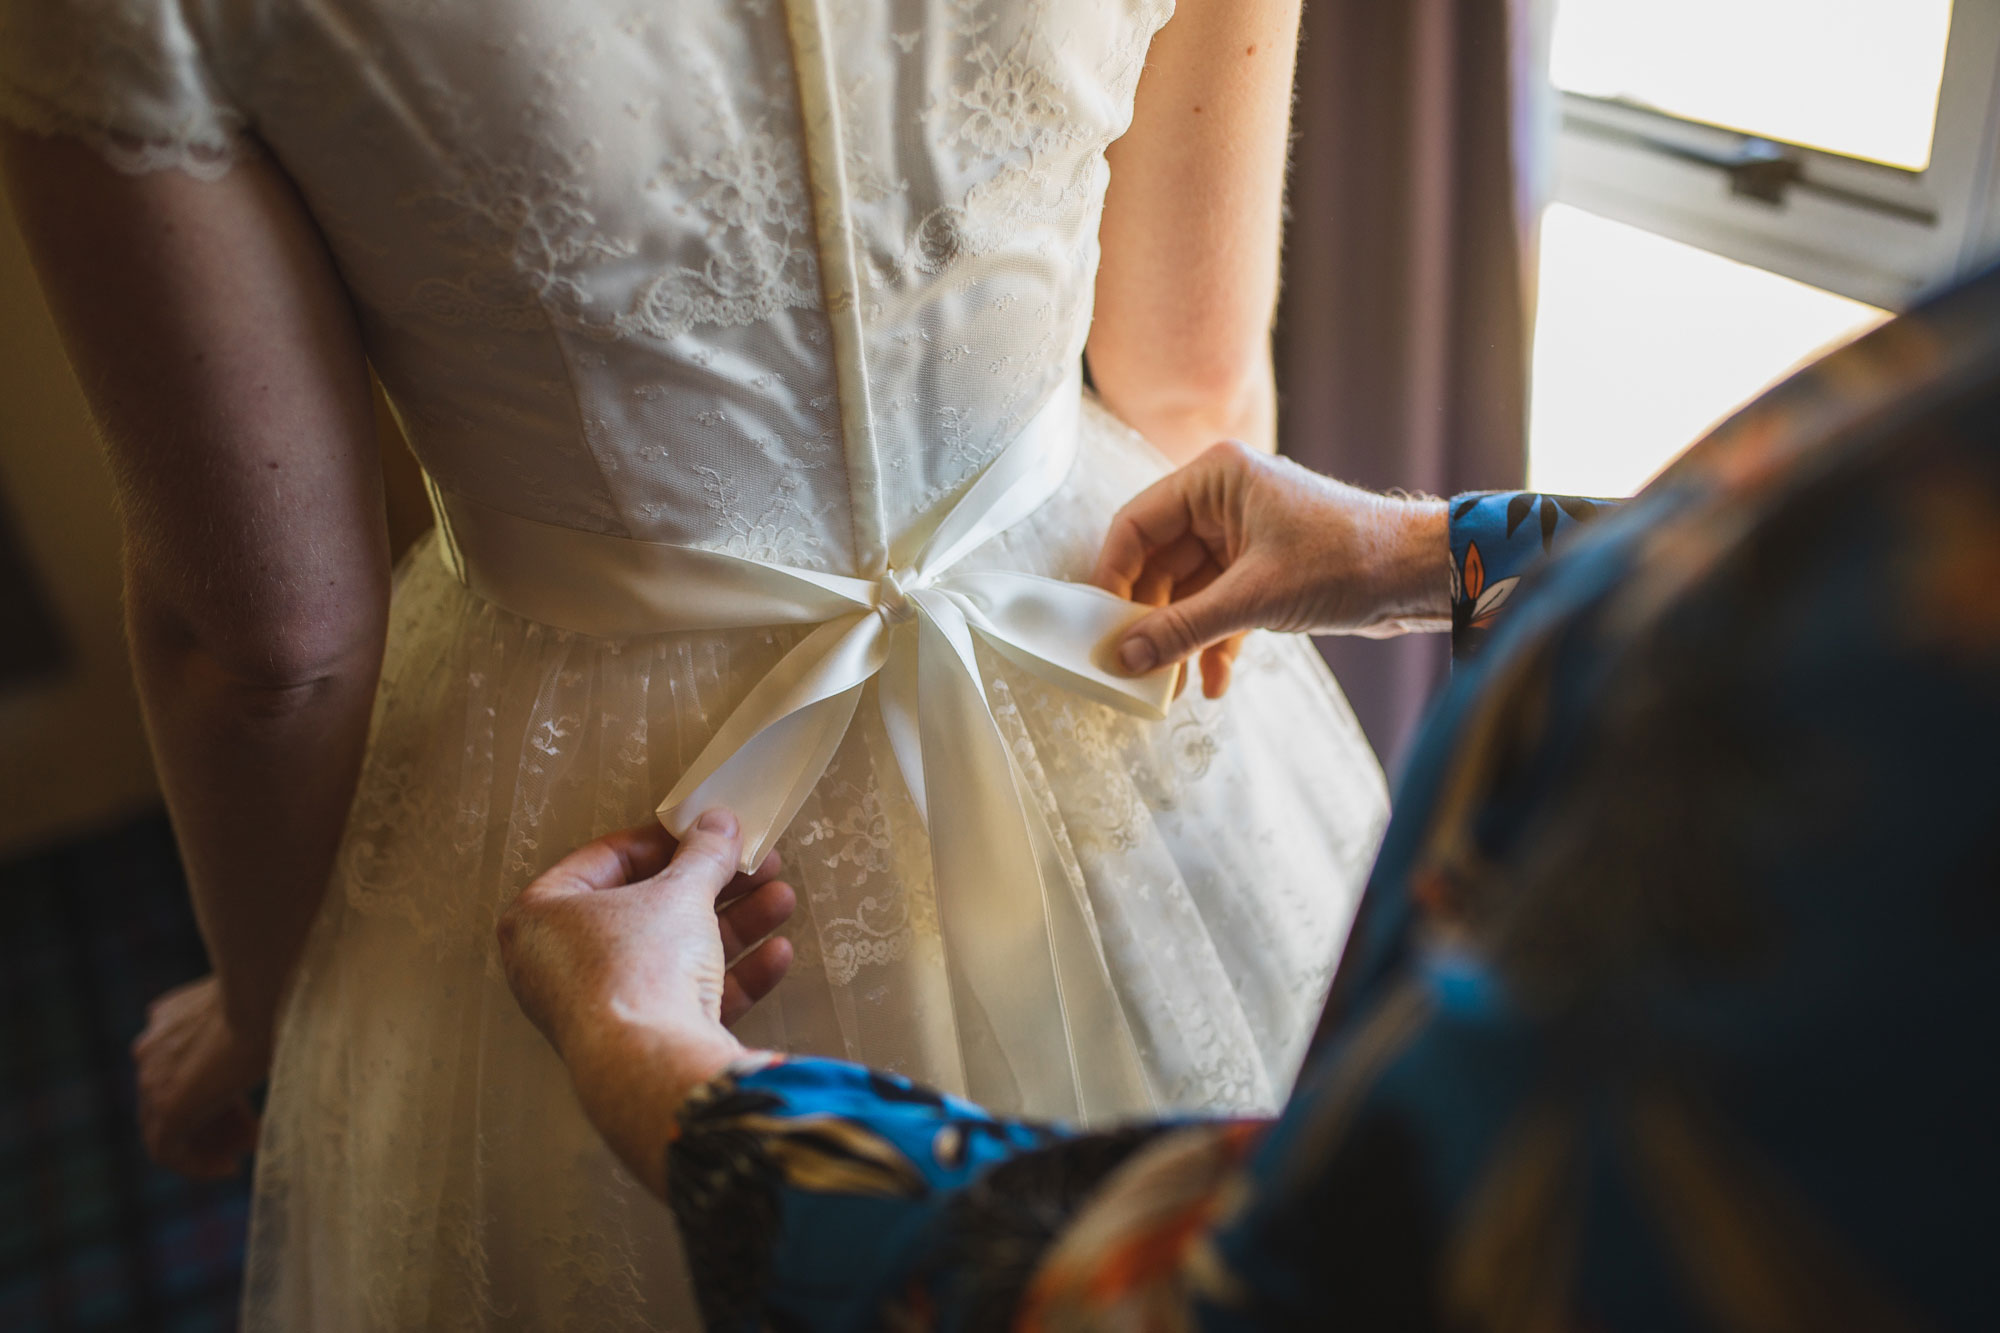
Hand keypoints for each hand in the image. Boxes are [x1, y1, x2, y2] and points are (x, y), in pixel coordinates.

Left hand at [132, 975, 267, 1178]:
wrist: (260, 994)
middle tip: (247, 1135)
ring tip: (239, 1157)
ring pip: (169, 1127)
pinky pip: (167, 1152)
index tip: (245, 1109)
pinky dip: (195, 1164)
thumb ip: (244, 1023)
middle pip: (176, 1098)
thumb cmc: (272, 992)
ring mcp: (151, 1079)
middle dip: (213, 1120)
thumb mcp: (251, 1008)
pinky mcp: (167, 1107)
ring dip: (206, 1144)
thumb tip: (282, 1026)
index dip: (215, 1092)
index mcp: (166, 1020)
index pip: (183, 1069)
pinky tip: (227, 1169)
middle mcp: (150, 1049)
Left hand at [497, 811, 795, 1194]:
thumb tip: (719, 823)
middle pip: (649, 909)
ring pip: (673, 954)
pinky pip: (682, 997)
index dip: (667, 840)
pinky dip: (729, 975)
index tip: (709, 833)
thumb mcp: (679, 894)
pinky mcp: (637, 1044)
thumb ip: (703, 854)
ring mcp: (598, 1009)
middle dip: (713, 886)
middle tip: (756, 865)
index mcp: (542, 916)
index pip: (607, 860)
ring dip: (733, 925)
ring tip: (780, 900)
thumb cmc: (637, 968)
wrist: (649, 1068)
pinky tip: (777, 955)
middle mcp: (559, 964)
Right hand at [1093, 441, 1450, 695]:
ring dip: (1182, 638)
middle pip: (1158, 562)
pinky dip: (1214, 641)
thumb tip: (1123, 658)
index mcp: (1216, 478)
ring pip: (1188, 590)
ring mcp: (1244, 535)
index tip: (1098, 627)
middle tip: (1132, 666)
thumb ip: (1183, 628)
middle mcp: (1224, 500)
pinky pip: (1219, 605)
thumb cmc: (1349, 560)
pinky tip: (1212, 682)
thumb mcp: (1255, 598)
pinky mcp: (1263, 568)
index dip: (1112, 576)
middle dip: (1149, 619)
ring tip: (1170, 685)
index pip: (1137, 524)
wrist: (1423, 576)